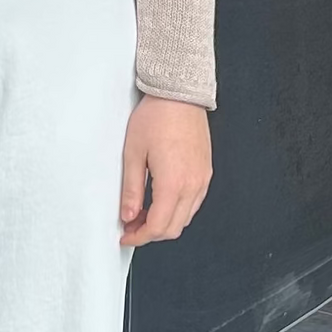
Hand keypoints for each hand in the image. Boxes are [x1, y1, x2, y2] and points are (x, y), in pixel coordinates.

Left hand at [120, 97, 211, 245]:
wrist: (180, 94)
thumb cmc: (155, 117)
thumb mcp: (133, 153)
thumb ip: (131, 189)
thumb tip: (128, 215)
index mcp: (173, 184)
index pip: (157, 227)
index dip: (139, 237)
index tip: (125, 235)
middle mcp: (193, 186)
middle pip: (173, 228)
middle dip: (150, 233)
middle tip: (130, 226)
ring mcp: (203, 179)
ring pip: (185, 217)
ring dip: (164, 222)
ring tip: (142, 213)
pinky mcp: (206, 172)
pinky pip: (194, 203)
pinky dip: (177, 210)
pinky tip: (160, 200)